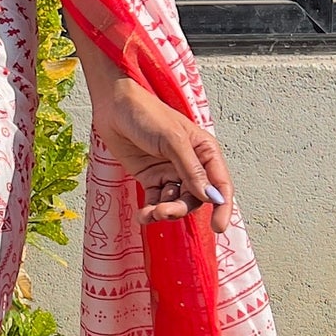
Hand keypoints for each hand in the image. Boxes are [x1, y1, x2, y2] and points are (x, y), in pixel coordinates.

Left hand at [87, 69, 233, 235]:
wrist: (114, 107)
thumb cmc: (147, 114)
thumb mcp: (173, 140)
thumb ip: (190, 169)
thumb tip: (208, 196)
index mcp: (205, 151)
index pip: (220, 184)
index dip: (222, 207)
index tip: (218, 227)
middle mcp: (192, 164)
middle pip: (196, 198)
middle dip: (182, 209)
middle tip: (165, 212)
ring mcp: (171, 172)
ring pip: (176, 202)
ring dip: (165, 211)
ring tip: (151, 213)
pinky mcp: (152, 178)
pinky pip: (157, 201)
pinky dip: (152, 210)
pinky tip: (144, 214)